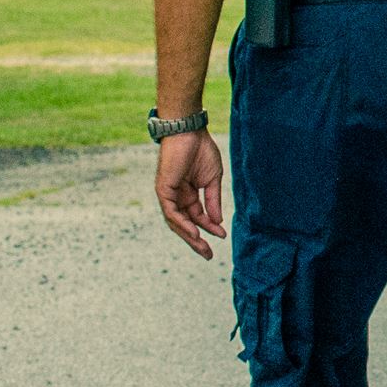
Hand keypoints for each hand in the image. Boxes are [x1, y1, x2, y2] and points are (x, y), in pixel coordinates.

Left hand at [155, 129, 227, 257]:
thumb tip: (217, 221)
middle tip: (208, 255)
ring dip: (189, 236)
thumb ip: (213, 201)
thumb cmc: (201, 150)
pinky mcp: (163, 190)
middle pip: (185, 224)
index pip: (198, 216)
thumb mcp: (212, 180)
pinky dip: (182, 224)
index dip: (210, 227)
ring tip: (202, 246)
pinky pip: (171, 212)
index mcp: (188, 193)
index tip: (222, 236)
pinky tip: (194, 233)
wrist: (189, 131)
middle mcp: (176, 196)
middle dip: (197, 240)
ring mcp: (168, 194)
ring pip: (177, 222)